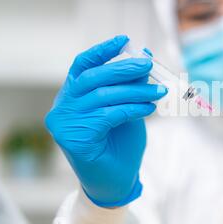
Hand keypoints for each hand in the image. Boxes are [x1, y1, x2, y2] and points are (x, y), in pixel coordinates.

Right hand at [45, 35, 167, 207]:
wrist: (115, 183)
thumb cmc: (120, 145)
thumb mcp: (127, 108)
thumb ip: (131, 85)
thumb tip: (143, 55)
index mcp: (72, 96)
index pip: (82, 66)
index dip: (102, 51)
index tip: (124, 40)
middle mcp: (63, 107)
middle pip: (93, 78)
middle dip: (124, 69)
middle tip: (149, 65)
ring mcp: (64, 123)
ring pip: (103, 96)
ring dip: (136, 91)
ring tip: (160, 91)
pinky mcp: (74, 138)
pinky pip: (108, 115)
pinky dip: (132, 108)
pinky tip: (150, 107)